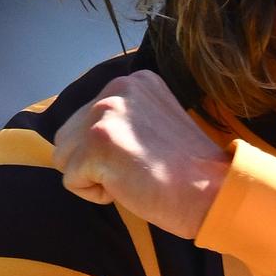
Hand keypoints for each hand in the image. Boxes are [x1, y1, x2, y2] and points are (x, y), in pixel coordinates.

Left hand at [52, 70, 230, 238]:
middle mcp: (118, 88)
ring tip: (132, 175)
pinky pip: (70, 180)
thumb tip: (78, 138)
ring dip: (92, 176)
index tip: (146, 154)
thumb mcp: (153, 123)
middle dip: (93, 161)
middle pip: (68, 135)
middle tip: (137, 168)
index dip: (109, 149)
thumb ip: (120, 119)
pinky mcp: (98, 143)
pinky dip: (96, 194)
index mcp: (135, 81)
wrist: (213, 191)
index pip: (86, 118)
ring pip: (63, 156)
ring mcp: (106, 113)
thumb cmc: (185, 170)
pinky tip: (130, 186)